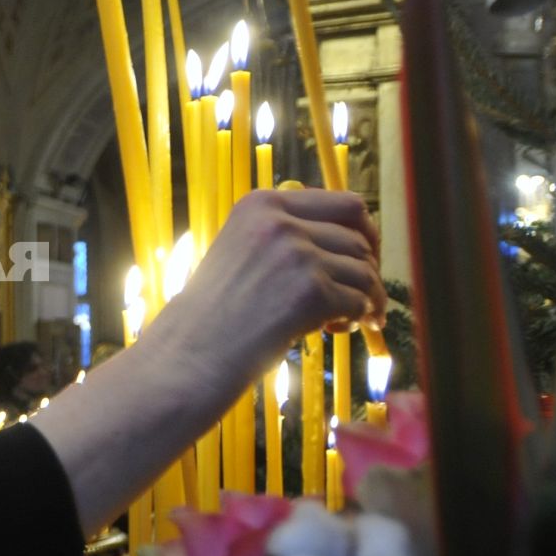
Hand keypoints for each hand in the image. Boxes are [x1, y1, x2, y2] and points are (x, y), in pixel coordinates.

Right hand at [28, 188, 382, 536]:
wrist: (187, 354)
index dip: (364, 231)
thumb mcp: (241, 251)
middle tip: (363, 295)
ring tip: (344, 320)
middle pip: (358, 236)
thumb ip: (284, 237)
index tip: (366, 255)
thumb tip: (350, 242)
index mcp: (260, 204)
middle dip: (368, 267)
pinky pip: (359, 300)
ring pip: (364, 270)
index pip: (342, 201)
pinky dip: (357, 318)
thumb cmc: (211, 314)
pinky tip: (334, 329)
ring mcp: (295, 254)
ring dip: (366, 297)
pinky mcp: (309, 291)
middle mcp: (279, 221)